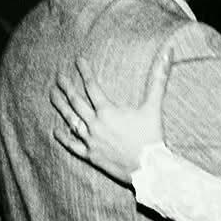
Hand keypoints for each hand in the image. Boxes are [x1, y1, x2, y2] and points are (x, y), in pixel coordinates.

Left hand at [50, 49, 173, 182]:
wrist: (149, 168)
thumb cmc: (152, 137)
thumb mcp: (154, 106)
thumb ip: (159, 79)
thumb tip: (168, 53)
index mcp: (108, 111)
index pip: (92, 86)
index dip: (85, 72)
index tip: (78, 60)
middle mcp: (95, 124)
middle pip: (76, 102)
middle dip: (67, 87)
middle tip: (59, 77)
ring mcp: (91, 140)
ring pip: (71, 120)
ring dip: (61, 107)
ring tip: (53, 95)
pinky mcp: (91, 155)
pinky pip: (72, 145)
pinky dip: (64, 137)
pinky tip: (56, 130)